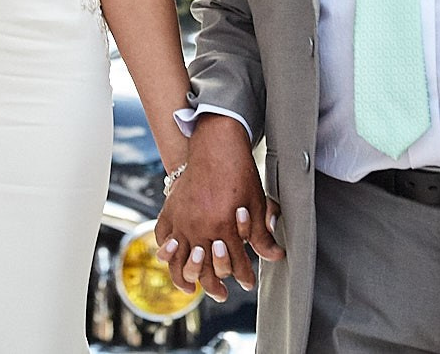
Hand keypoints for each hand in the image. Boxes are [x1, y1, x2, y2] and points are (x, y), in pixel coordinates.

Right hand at [153, 114, 283, 300]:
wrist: (216, 146)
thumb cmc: (239, 173)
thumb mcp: (256, 203)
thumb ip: (261, 233)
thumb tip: (276, 256)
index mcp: (223, 227)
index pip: (235, 264)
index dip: (243, 277)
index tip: (247, 284)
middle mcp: (200, 228)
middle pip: (205, 270)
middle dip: (215, 286)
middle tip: (222, 293)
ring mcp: (182, 220)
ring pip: (179, 261)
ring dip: (187, 277)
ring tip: (193, 288)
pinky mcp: (170, 210)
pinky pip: (163, 238)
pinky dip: (166, 251)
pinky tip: (173, 257)